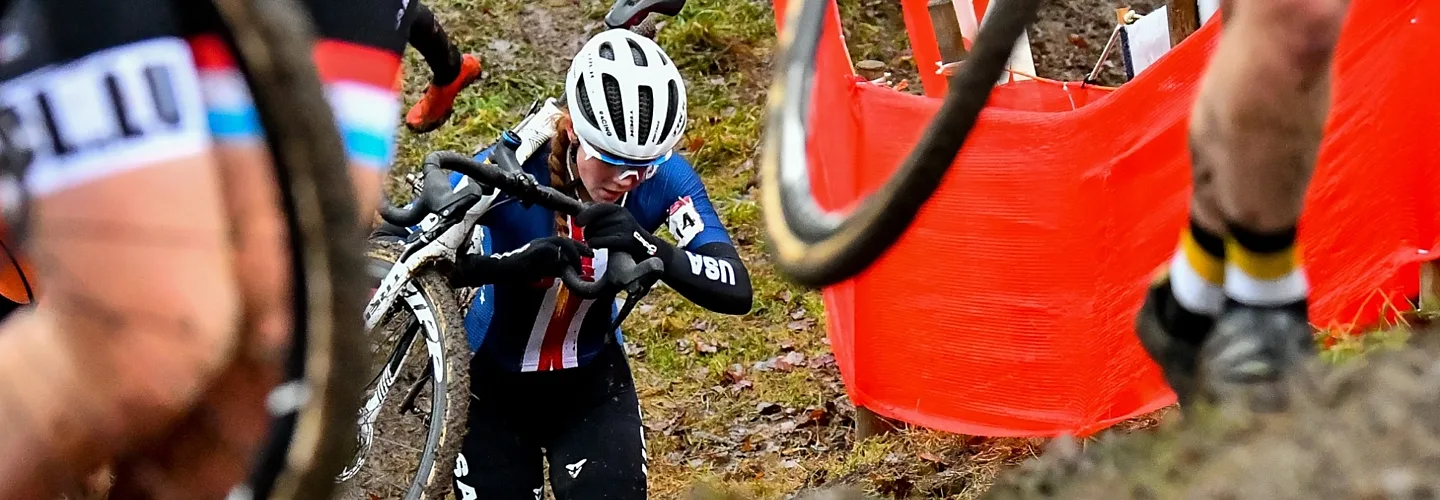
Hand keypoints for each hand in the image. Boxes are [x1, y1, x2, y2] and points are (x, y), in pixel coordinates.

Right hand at [456, 235, 592, 285]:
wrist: (499, 272)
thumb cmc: (517, 272)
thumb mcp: (541, 271)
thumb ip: (555, 269)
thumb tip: (572, 272)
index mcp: (543, 245)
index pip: (565, 241)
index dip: (578, 246)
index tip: (590, 253)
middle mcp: (541, 242)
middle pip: (565, 239)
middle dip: (579, 247)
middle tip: (590, 254)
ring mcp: (536, 245)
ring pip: (560, 242)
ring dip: (572, 253)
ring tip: (578, 264)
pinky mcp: (532, 250)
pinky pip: (551, 250)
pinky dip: (560, 257)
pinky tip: (565, 266)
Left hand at [576, 203, 667, 258]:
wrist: (647, 248)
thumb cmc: (625, 234)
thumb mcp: (615, 220)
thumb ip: (600, 214)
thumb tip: (580, 209)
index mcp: (619, 209)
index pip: (598, 208)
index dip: (585, 215)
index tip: (578, 222)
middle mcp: (623, 216)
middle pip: (594, 222)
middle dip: (588, 230)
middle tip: (589, 236)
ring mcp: (626, 228)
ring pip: (596, 233)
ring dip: (591, 239)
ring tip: (596, 242)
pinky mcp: (627, 240)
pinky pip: (601, 241)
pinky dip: (595, 244)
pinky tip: (597, 246)